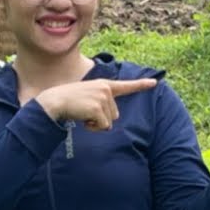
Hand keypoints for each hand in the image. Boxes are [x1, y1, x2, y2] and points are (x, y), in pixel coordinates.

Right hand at [35, 78, 158, 130]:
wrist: (54, 102)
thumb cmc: (69, 102)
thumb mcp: (87, 96)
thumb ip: (101, 102)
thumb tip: (107, 121)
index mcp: (104, 85)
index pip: (126, 85)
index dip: (141, 85)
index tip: (155, 82)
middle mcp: (105, 89)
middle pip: (114, 115)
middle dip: (101, 118)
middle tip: (85, 111)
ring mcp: (102, 97)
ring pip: (109, 122)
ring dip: (96, 123)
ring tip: (82, 113)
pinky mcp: (98, 108)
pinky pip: (102, 126)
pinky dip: (92, 127)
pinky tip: (82, 118)